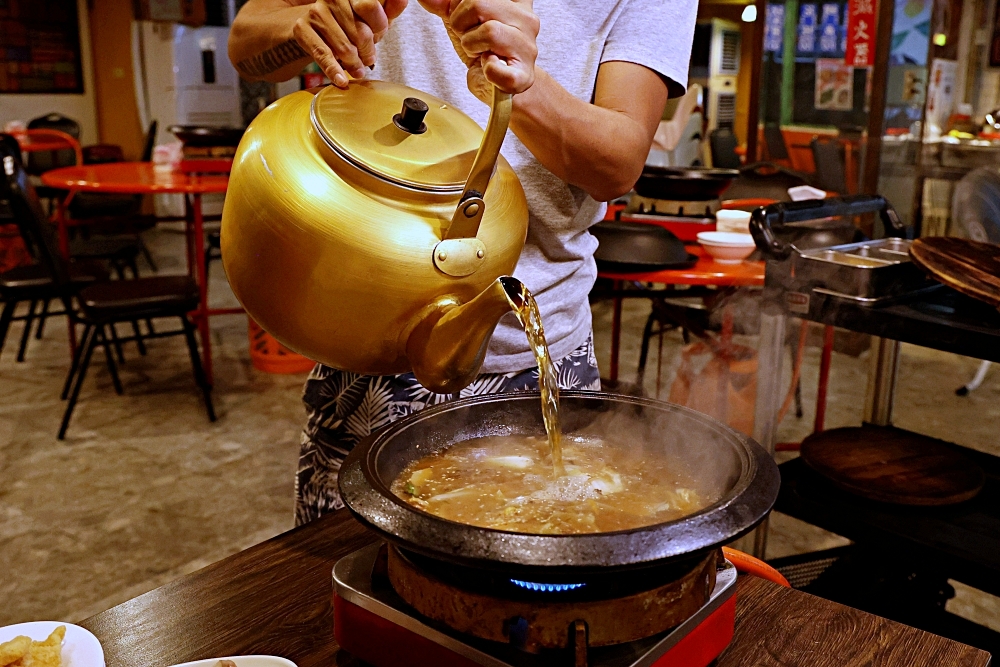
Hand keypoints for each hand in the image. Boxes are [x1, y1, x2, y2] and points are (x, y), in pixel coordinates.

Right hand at [293, 0, 406, 86]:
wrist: (311, 24)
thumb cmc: (346, 21)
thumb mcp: (370, 16)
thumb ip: (388, 10)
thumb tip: (402, 0)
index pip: (371, 8)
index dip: (379, 27)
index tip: (377, 35)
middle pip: (360, 33)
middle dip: (367, 51)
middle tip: (368, 58)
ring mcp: (316, 12)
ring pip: (345, 47)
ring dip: (354, 64)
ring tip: (357, 69)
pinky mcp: (302, 28)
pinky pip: (324, 55)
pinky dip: (334, 71)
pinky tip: (341, 80)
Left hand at [418, 0, 537, 98]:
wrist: (498, 88)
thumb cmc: (484, 53)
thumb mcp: (462, 21)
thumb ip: (446, 5)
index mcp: (515, 2)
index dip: (465, 4)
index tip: (468, 16)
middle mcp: (526, 20)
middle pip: (479, 3)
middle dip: (462, 24)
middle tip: (470, 39)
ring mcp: (528, 47)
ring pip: (490, 31)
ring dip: (472, 46)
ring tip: (479, 54)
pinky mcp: (523, 76)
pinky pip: (496, 68)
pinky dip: (488, 71)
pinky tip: (489, 69)